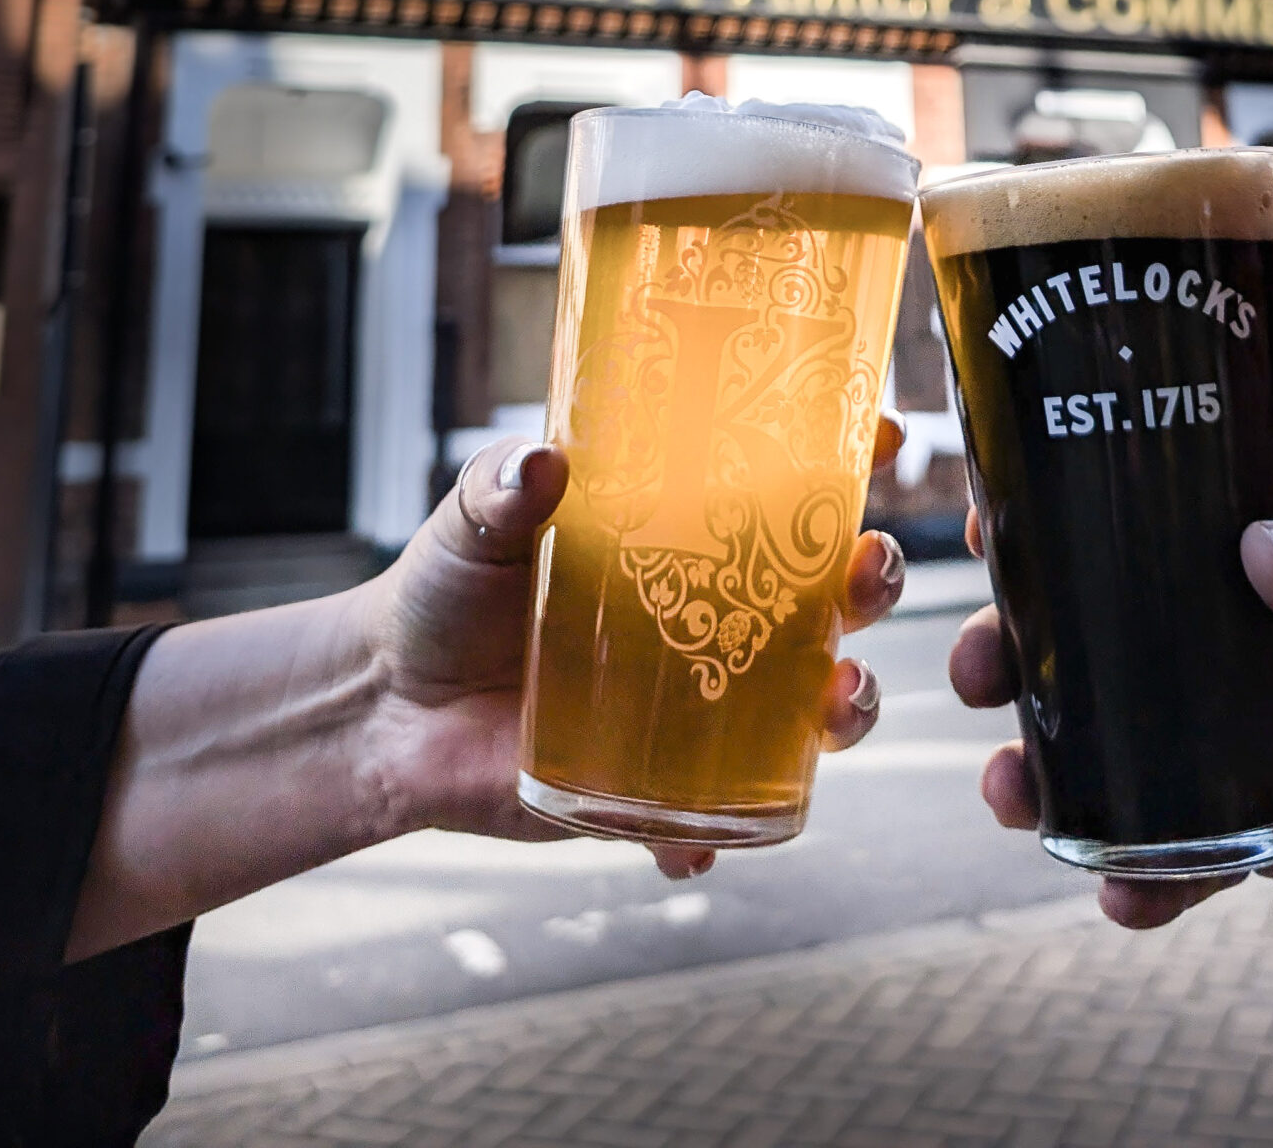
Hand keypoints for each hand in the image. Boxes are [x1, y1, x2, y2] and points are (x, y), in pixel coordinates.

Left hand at [357, 420, 910, 873]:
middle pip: (832, 595)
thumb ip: (502, 487)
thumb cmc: (447, 592)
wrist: (388, 709)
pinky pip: (713, 818)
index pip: (789, 489)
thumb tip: (542, 462)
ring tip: (836, 702)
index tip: (884, 432)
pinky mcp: (656, 786)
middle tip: (866, 571)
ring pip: (811, 706)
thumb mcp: (473, 521)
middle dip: (872, 580)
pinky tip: (694, 840)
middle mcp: (717, 614)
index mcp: (691, 533)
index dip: (849, 459)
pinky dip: (716, 833)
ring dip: (847, 705)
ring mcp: (698, 703)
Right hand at [947, 503, 1272, 930]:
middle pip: (1083, 646)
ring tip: (1011, 790)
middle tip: (974, 671)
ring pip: (1103, 754)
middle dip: (1008, 656)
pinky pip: (1176, 858)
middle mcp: (1216, 652)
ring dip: (1040, 772)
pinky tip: (1120, 895)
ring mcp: (1226, 744)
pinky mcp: (1256, 831)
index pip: (1129, 531)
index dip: (1047, 525)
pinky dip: (1139, 880)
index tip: (988, 519)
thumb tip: (1267, 556)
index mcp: (1246, 570)